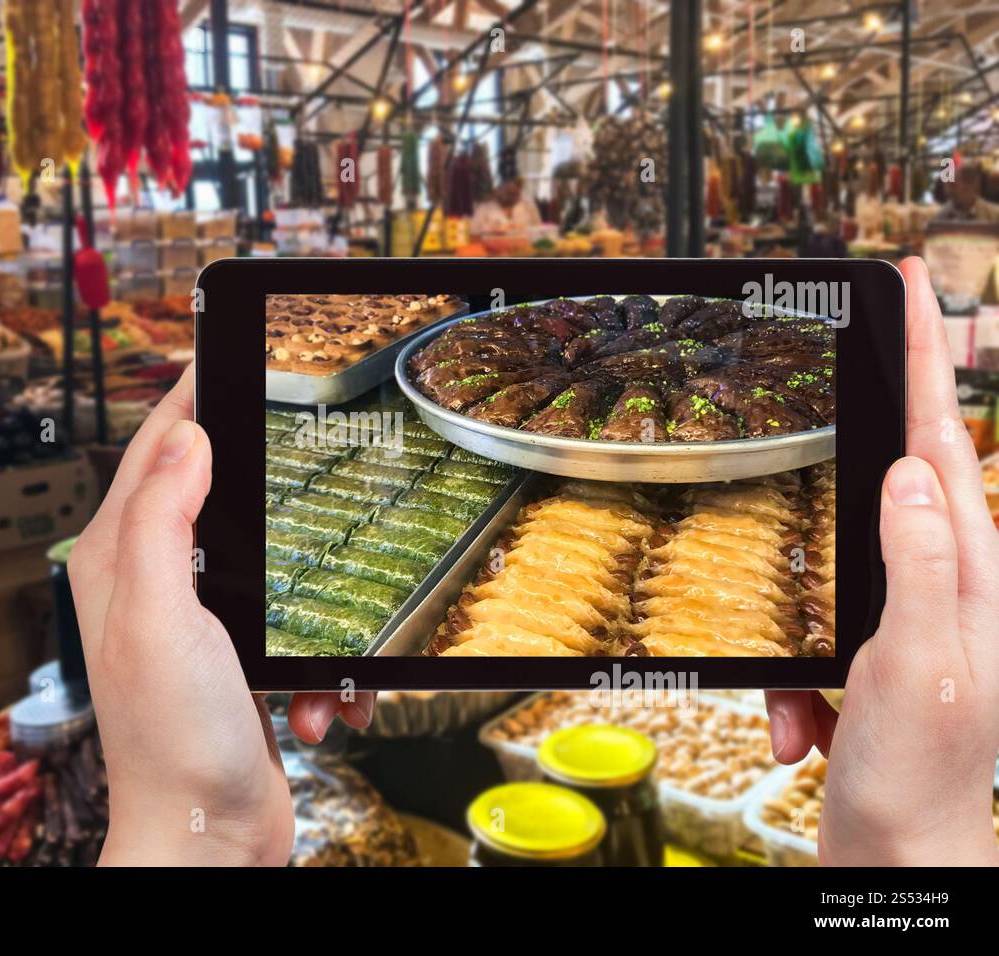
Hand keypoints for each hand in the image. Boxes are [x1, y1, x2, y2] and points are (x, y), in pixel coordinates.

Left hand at [67, 367, 373, 865]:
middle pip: (216, 493)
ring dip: (310, 601)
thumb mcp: (161, 617)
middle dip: (268, 487)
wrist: (207, 839)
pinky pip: (296, 630)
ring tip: (317, 650)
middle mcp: (155, 583)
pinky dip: (319, 664)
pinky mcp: (242, 661)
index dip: (192, 391)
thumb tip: (186, 437)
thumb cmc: (172, 742)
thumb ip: (161, 522)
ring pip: (270, 563)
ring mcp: (201, 623)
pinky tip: (321, 700)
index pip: (156, 448)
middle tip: (311, 457)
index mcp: (122, 560)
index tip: (228, 346)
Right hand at [766, 257, 998, 865]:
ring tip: (808, 719)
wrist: (904, 868)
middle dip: (866, 447)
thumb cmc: (924, 784)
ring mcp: (913, 624)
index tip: (912, 285)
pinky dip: (793, 687)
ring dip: (803, 645)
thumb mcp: (918, 670)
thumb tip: (908, 474)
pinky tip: (803, 737)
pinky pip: (811, 639)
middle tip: (856, 370)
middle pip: (898, 484)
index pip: (944, 443)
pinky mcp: (875, 659)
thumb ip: (920, 569)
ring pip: (836, 571)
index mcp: (971, 576)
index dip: (927, 359)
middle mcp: (951, 588)